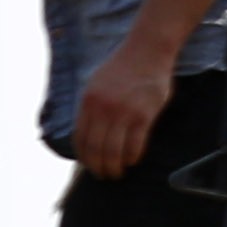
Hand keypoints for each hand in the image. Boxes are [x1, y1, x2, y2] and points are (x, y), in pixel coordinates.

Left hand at [73, 36, 182, 178]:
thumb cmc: (122, 67)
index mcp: (87, 101)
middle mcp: (102, 109)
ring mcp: (123, 112)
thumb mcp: (96, 83)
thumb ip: (92, 107)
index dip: (84, 156)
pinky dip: (132, 157)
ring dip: (115, 166)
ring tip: (118, 172)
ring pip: (114, 151)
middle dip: (98, 167)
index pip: (80, 138)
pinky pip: (135, 145)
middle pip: (96, 149)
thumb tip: (88, 133)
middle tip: (104, 175)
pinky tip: (133, 160)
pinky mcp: (143, 115)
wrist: (147, 50)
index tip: (88, 166)